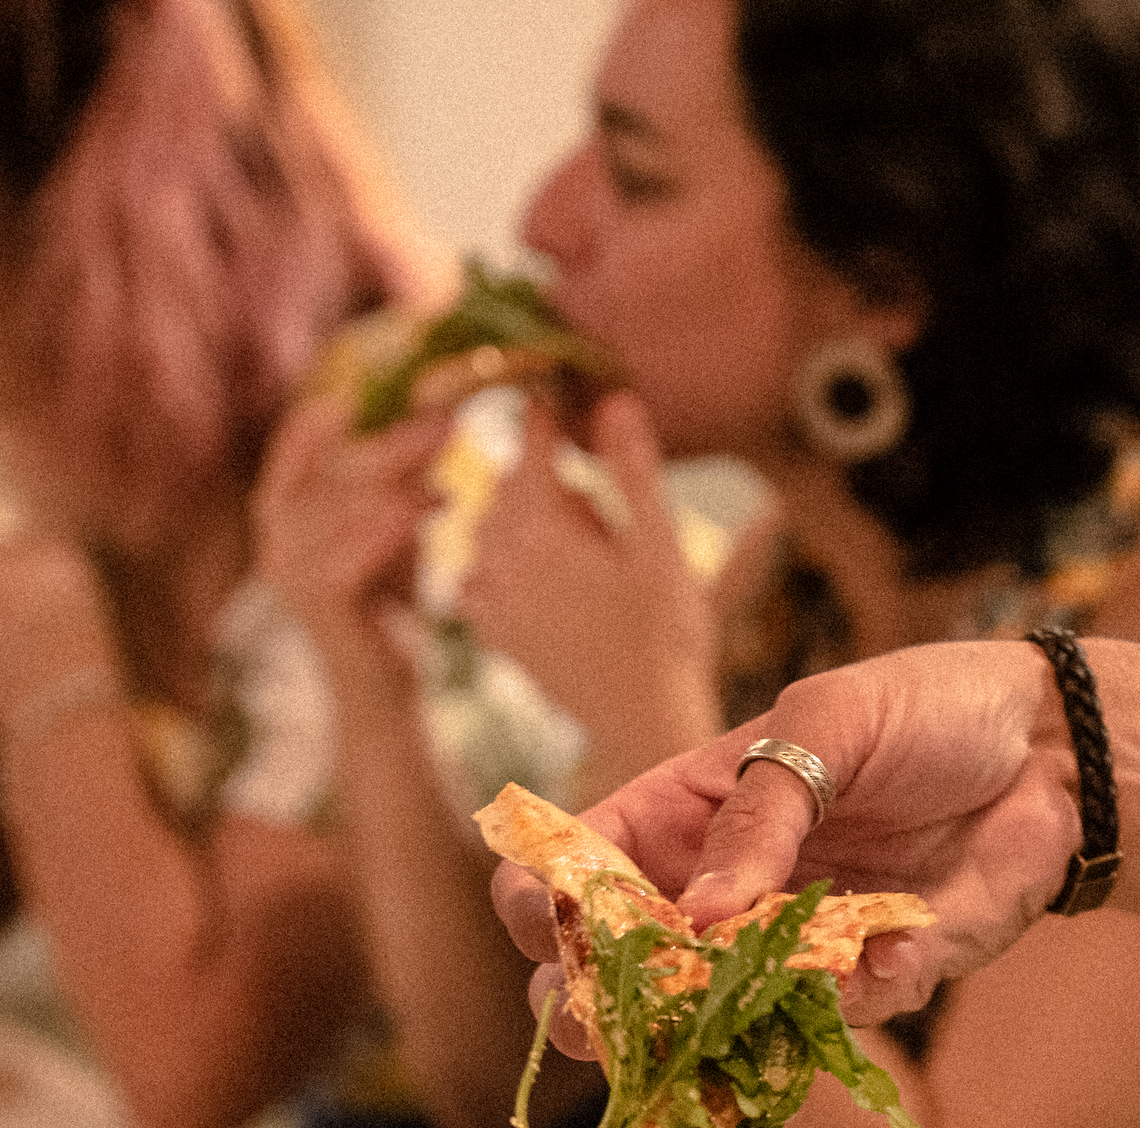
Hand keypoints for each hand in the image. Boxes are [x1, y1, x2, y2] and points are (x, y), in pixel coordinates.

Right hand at [253, 376, 455, 688]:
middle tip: (444, 421)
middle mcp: (275, 540)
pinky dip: (387, 529)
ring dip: (398, 480)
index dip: (321, 418)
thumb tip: (441, 417)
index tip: (361, 389)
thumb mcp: (390, 526)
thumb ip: (398, 481)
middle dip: (389, 443)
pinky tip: (429, 509)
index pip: (291, 450)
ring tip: (450, 461)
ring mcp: (289, 575)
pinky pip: (347, 555)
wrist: (385, 683)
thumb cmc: (389, 598)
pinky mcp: (318, 605)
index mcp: (281, 514)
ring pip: (338, 509)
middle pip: (326, 473)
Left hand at [459, 390, 718, 780]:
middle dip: (537, 470)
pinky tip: (529, 573)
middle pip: (505, 484)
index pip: (530, 443)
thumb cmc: (665, 633)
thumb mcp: (659, 545)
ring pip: (486, 527)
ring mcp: (493, 597)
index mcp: (543, 525)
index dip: (545, 415)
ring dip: (516, 514)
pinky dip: (495, 564)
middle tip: (578, 471)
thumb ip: (632, 470)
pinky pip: (474, 578)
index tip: (553, 394)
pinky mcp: (495, 632)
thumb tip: (615, 398)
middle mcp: (503, 556)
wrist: (642, 720)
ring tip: (565, 526)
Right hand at [491, 639, 1080, 1043]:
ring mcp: (789, 947)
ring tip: (748, 1002)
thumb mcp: (828, 727)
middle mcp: (722, 892)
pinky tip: (894, 954)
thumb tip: (701, 915)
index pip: (582, 866)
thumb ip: (762, 815)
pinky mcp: (868, 984)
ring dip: (717, 1025)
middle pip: (625, 970)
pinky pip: (834, 1023)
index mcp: (686, 813)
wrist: (1052, 752)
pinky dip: (854, 998)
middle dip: (597, 1004)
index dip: (546, 899)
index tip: (548, 925)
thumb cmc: (926, 711)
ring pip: (716, 1020)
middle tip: (597, 1024)